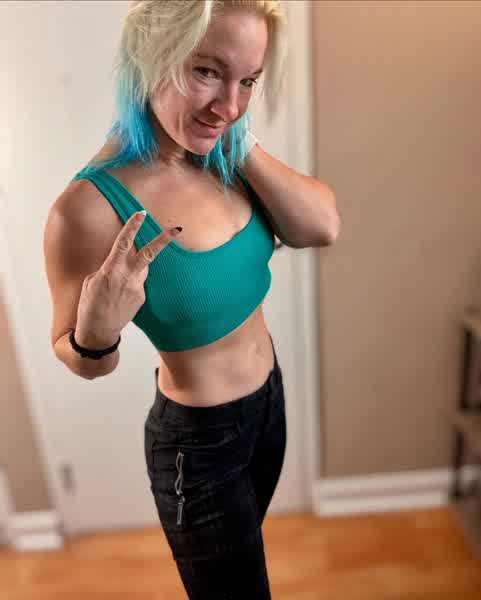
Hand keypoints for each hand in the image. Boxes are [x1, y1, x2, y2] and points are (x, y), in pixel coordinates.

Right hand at [75, 212, 180, 347]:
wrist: (98, 332)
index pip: (124, 243)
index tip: (140, 214)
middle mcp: (128, 278)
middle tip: (177, 229)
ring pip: (142, 268)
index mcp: (111, 271)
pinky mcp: (142, 298)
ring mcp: (137, 288)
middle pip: (149, 254)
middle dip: (163, 240)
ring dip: (136, 266)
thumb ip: (109, 268)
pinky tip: (119, 296)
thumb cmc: (89, 305)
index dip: (132, 227)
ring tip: (117, 281)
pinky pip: (138, 283)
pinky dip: (130, 283)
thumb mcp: (92, 282)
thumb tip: (121, 262)